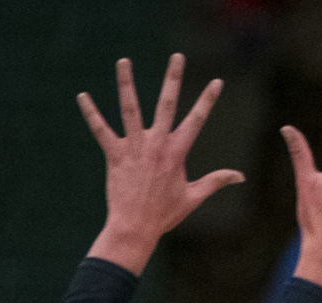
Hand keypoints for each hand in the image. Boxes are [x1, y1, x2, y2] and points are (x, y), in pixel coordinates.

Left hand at [79, 54, 242, 273]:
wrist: (136, 227)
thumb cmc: (165, 214)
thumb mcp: (194, 196)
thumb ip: (216, 181)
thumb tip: (240, 176)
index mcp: (177, 153)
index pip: (197, 120)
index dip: (208, 100)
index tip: (216, 82)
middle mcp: (157, 145)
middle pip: (167, 104)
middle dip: (173, 79)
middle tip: (177, 57)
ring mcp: (134, 148)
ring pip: (130, 109)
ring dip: (126, 83)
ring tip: (123, 61)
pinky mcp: (114, 154)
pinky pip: (100, 129)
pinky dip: (91, 113)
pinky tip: (82, 96)